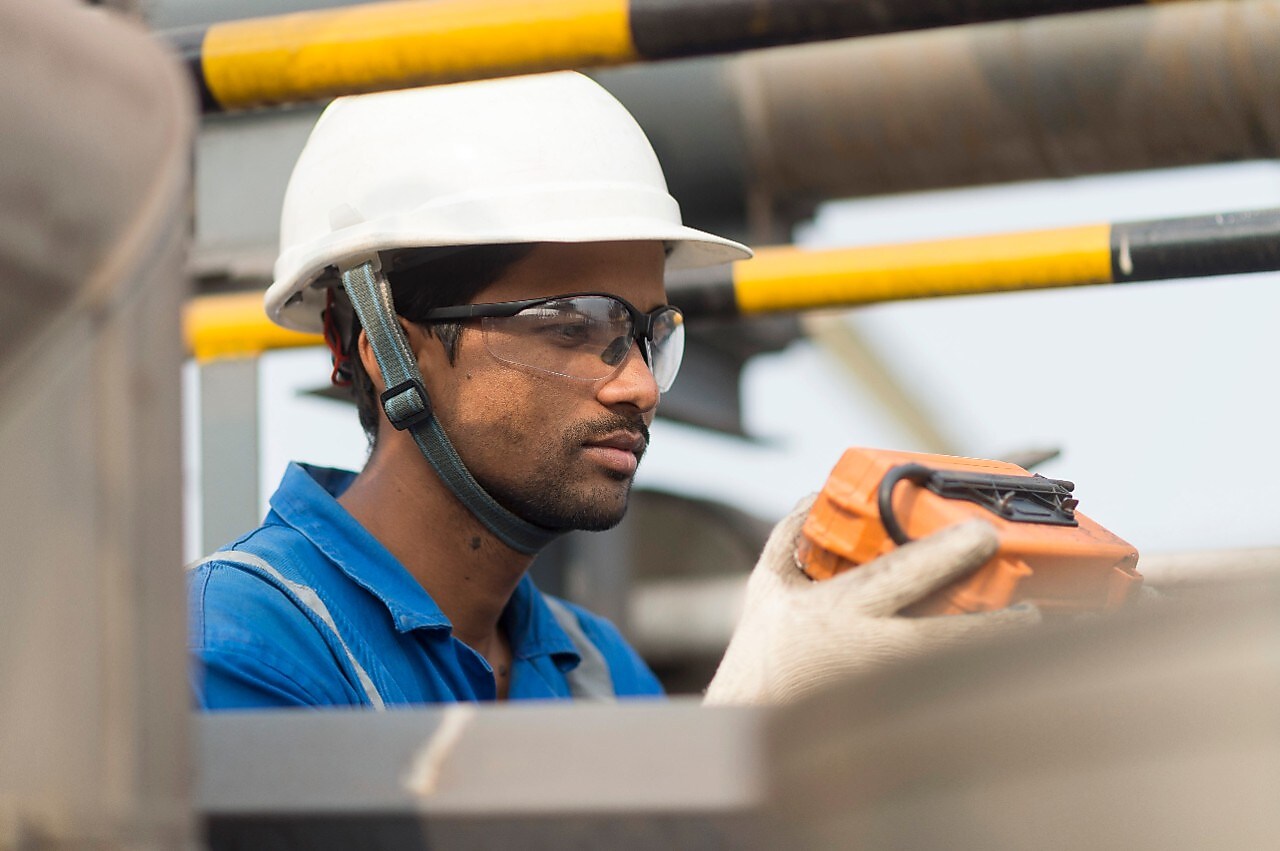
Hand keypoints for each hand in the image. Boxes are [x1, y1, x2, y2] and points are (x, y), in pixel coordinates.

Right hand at [704, 496, 1040, 705]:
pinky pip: (944, 700)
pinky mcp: (890, 718)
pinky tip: (1004, 677)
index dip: (947, 554)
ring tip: (1035, 640)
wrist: (746, 724)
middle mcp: (867, 650)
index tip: (986, 535)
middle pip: (947, 637)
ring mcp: (883, 689)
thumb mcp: (766, 583)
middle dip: (996, 624)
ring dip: (995, 658)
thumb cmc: (760, 653)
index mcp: (838, 609)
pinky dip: (976, 687)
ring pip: (954, 674)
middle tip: (1035, 608)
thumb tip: (819, 494)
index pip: (901, 574)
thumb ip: (791, 533)